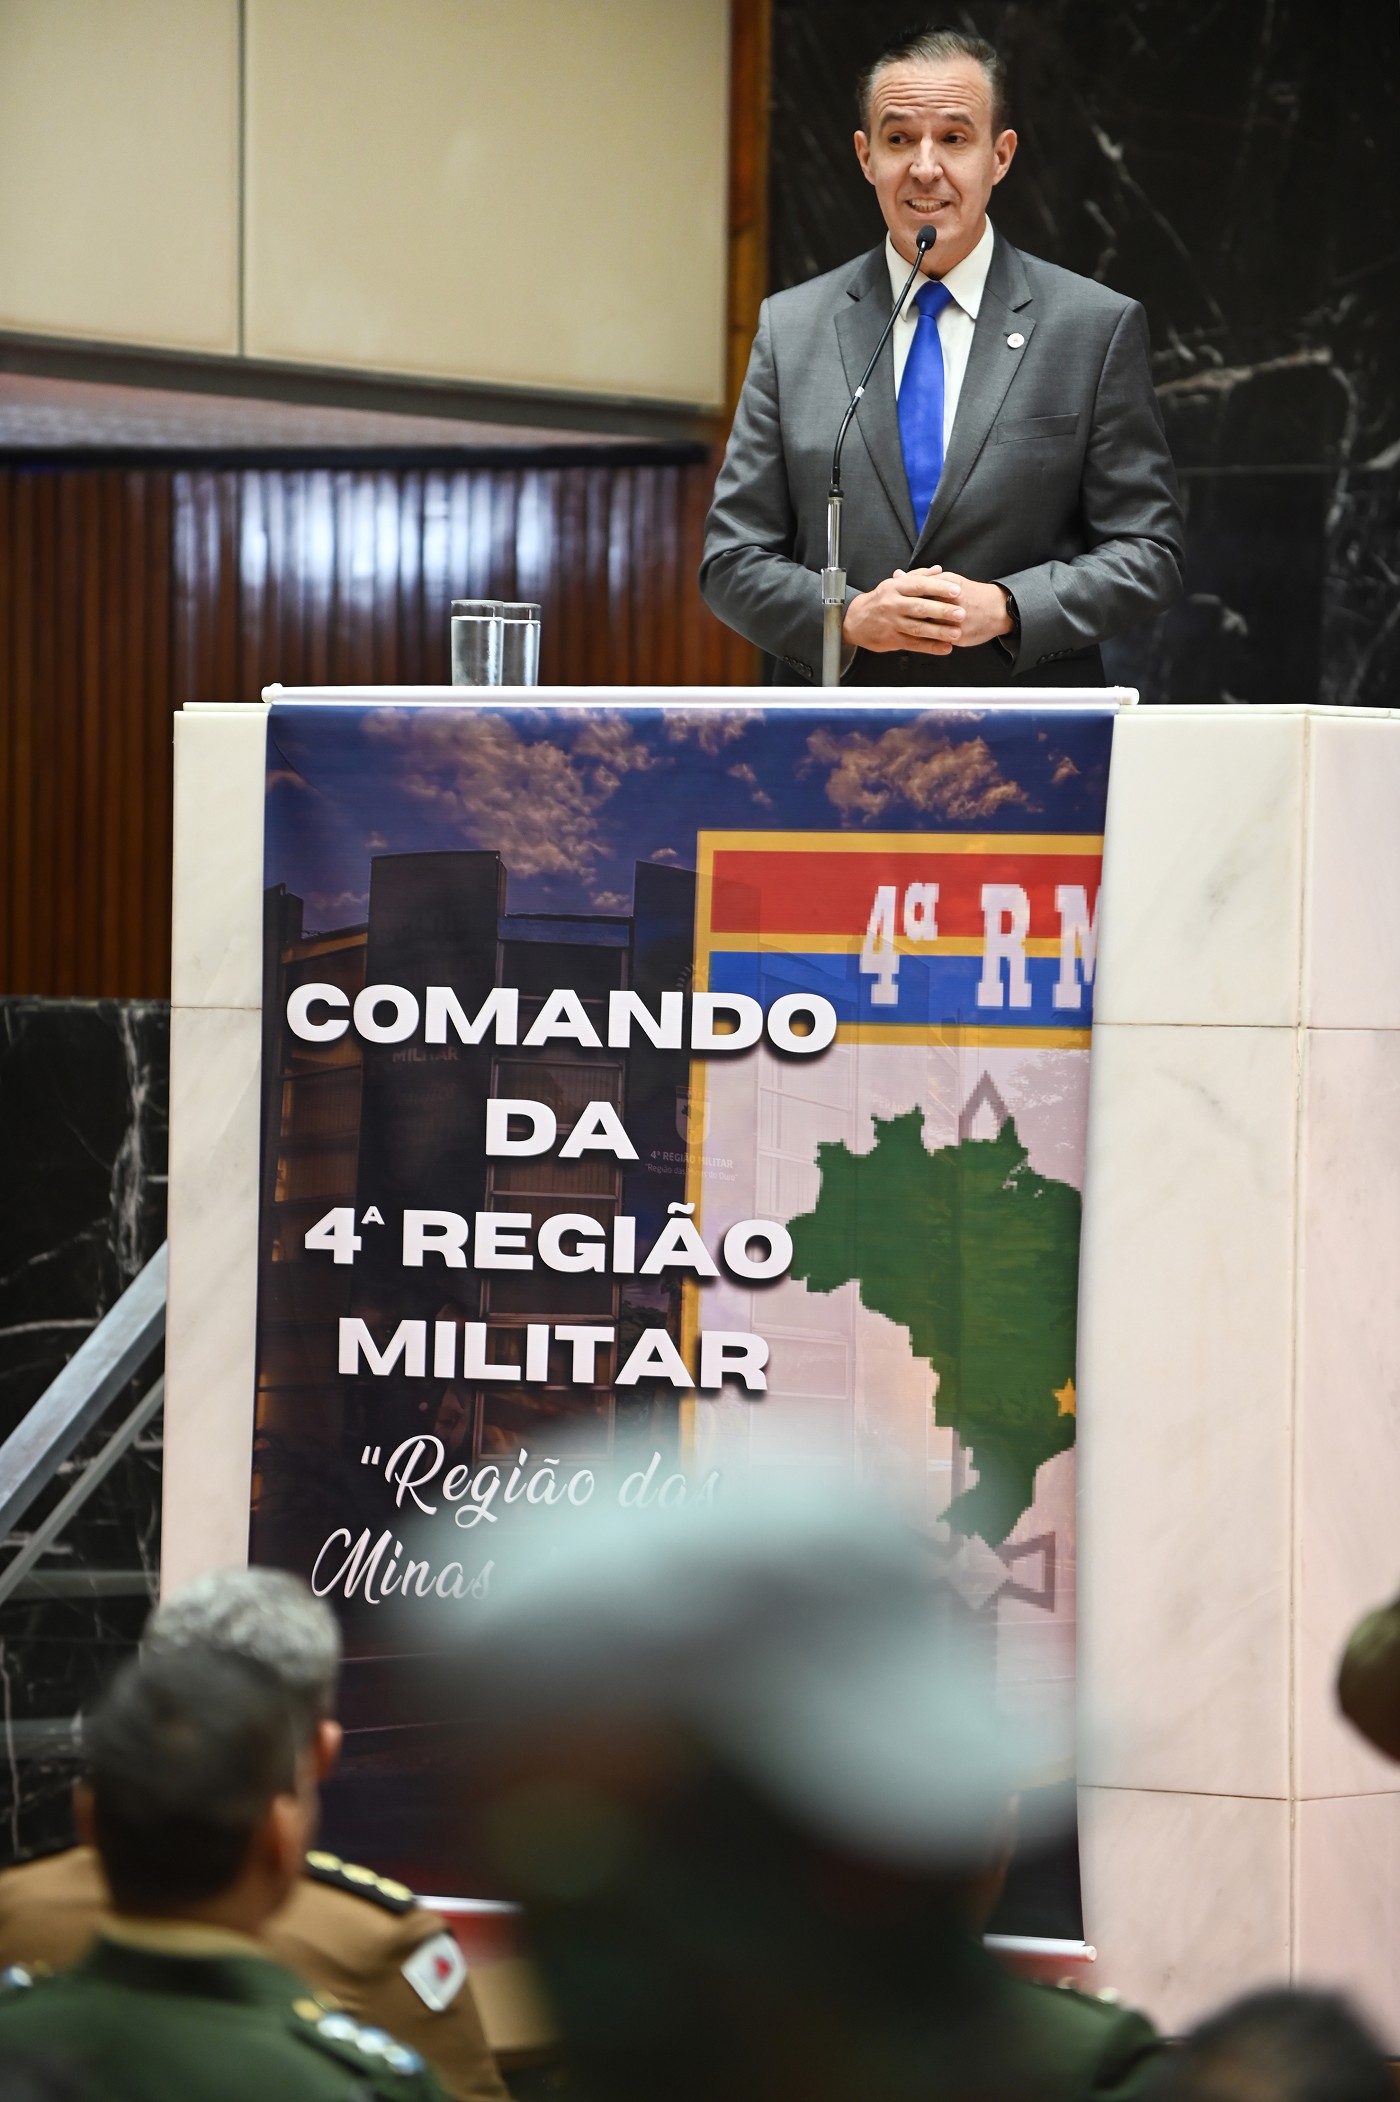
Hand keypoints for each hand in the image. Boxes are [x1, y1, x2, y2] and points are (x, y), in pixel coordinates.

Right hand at [843, 568, 1013, 653]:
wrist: (856, 621)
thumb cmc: (880, 600)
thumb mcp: (895, 584)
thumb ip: (918, 576)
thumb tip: (938, 570)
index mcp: (896, 587)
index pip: (919, 586)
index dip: (938, 587)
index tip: (956, 590)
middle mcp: (893, 604)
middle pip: (920, 607)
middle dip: (942, 610)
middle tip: (961, 613)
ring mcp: (892, 623)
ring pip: (918, 628)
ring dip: (938, 631)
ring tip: (956, 633)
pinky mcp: (892, 640)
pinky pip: (914, 644)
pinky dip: (930, 647)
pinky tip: (945, 648)